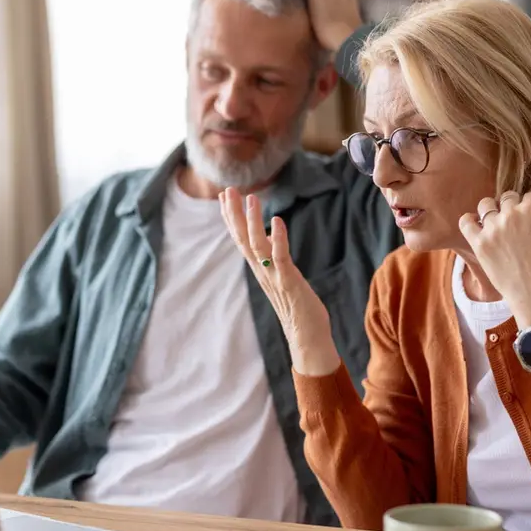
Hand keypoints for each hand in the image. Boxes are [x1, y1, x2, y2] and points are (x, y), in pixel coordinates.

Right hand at [220, 188, 340, 376]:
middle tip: (227, 190)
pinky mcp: (289, 283)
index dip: (231, 218)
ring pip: (257, 246)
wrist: (308, 339)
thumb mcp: (283, 280)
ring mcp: (275, 278)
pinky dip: (279, 240)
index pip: (241, 240)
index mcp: (261, 270)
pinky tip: (278, 221)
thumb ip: (275, 263)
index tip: (223, 197)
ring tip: (251, 198)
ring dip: (253, 221)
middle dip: (234, 214)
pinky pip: (281, 258)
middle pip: (242, 239)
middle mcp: (263, 273)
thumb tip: (272, 242)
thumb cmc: (300, 311)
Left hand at [458, 185, 530, 328]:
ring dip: (493, 211)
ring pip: (486, 205)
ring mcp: (492, 229)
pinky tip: (478, 227)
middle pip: (508, 198)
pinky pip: (466, 222)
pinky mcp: (479, 244)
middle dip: (514, 208)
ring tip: (499, 225)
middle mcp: (510, 214)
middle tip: (519, 227)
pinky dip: (470, 221)